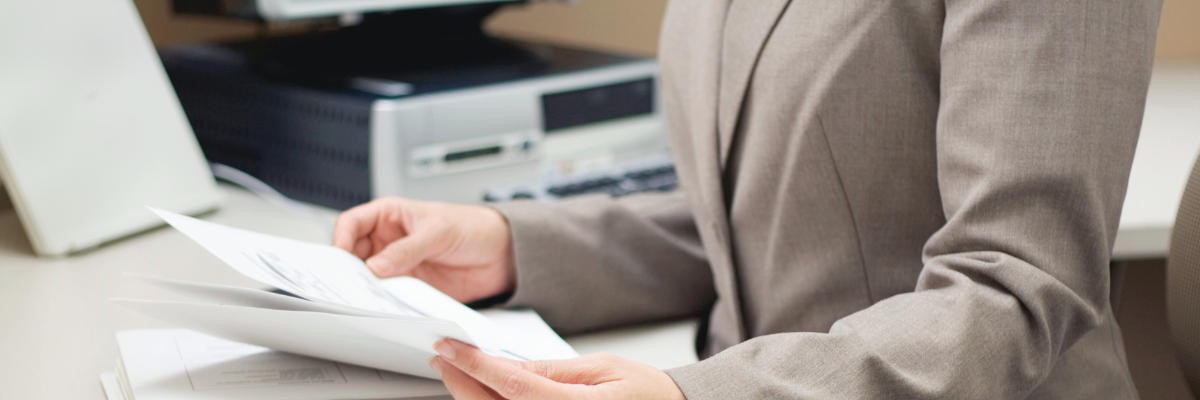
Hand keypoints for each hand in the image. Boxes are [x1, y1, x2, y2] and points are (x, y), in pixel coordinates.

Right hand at [333, 197, 514, 302]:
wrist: (501, 253)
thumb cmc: (472, 227)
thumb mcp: (438, 231)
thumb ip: (407, 249)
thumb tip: (376, 266)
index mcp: (390, 215)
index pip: (352, 223)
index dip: (341, 238)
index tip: (341, 256)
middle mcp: (389, 241)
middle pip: (353, 254)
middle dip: (347, 267)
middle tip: (348, 282)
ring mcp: (398, 265)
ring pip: (367, 278)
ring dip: (364, 287)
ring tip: (366, 296)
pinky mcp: (409, 286)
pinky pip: (388, 295)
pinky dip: (383, 301)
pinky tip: (385, 305)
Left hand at [429, 339, 686, 399]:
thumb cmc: (649, 396)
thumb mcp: (604, 368)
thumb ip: (555, 370)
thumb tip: (510, 366)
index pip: (511, 384)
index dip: (474, 364)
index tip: (449, 346)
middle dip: (461, 383)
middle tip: (443, 357)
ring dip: (471, 399)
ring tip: (455, 374)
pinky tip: (482, 396)